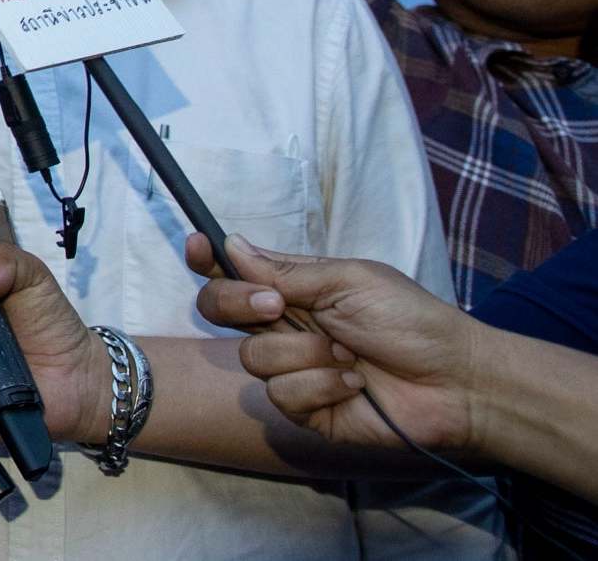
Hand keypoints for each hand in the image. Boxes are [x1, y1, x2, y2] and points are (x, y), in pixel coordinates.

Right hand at [187, 233, 478, 455]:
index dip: (207, 259)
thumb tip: (231, 243)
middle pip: (219, 310)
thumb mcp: (349, 279)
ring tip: (347, 354)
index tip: (198, 247)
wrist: (455, 382)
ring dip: (304, 352)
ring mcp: (292, 369)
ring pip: (252, 357)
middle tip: (278, 305)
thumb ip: (287, 270)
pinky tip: (352, 383)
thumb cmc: (410, 320)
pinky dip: (320, 386)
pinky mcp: (305, 410)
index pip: (232, 272)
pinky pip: (281, 395)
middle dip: (240, 304)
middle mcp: (284, 326)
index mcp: (292, 289)